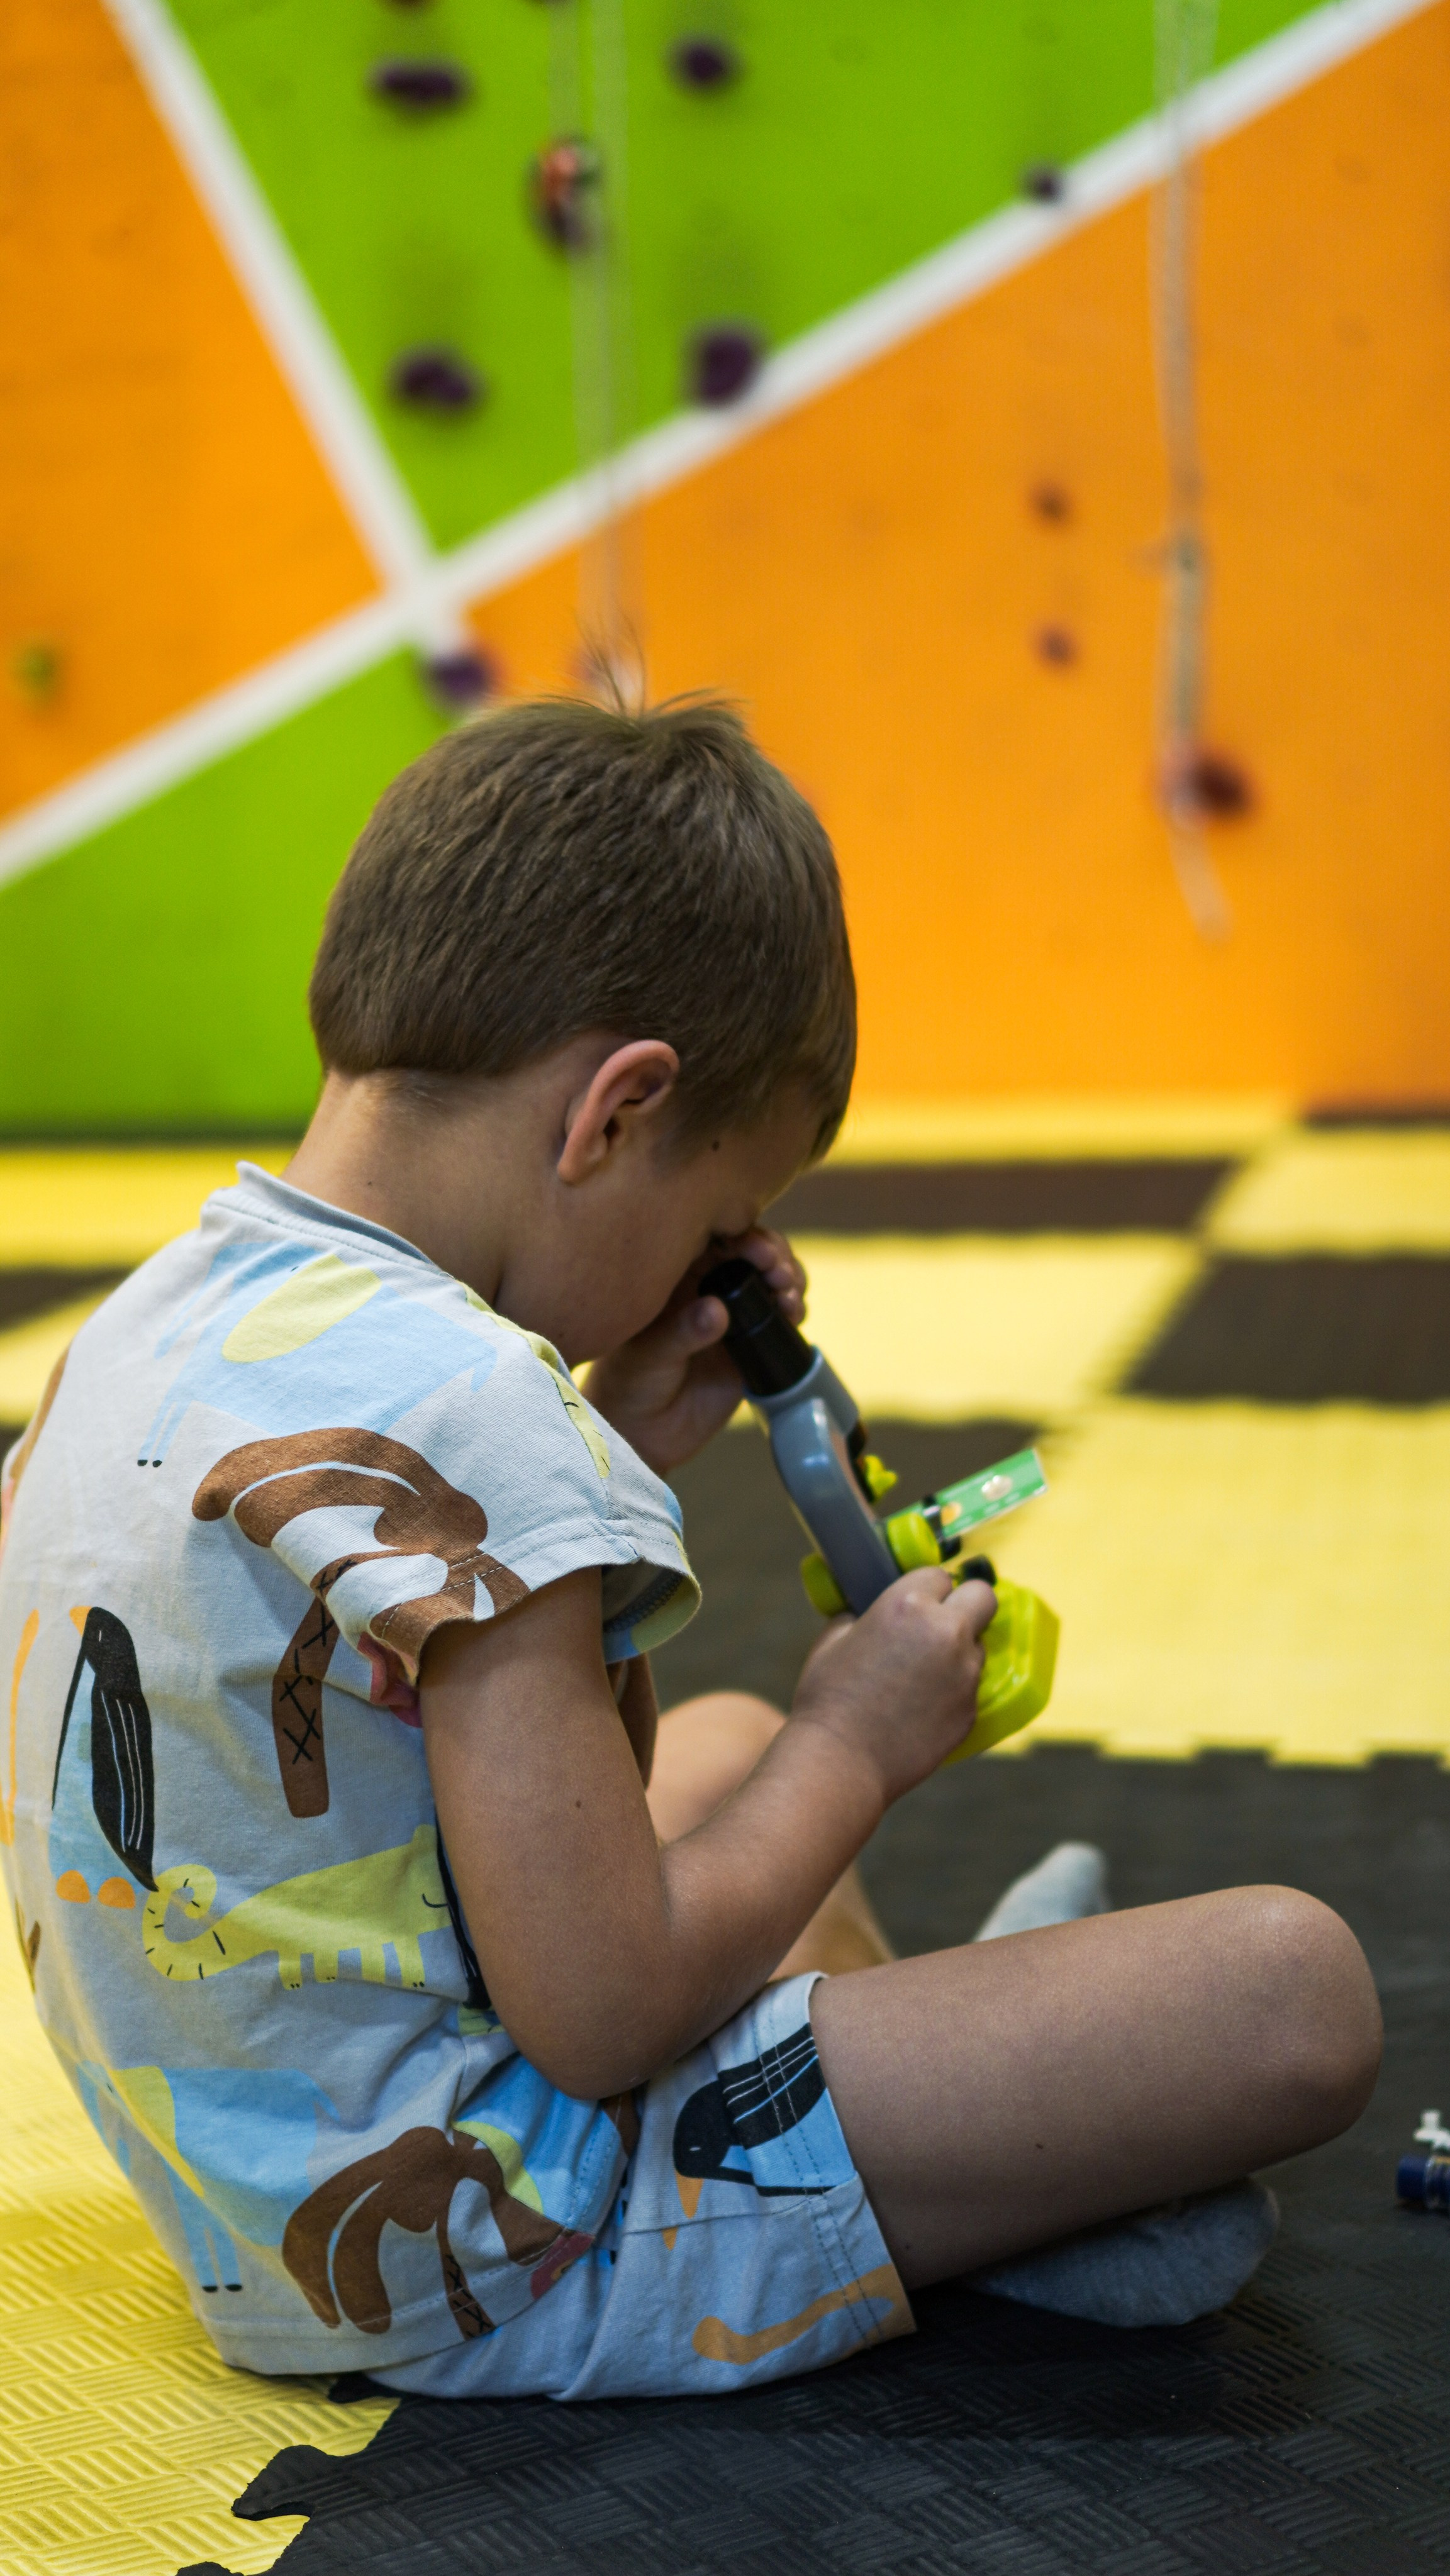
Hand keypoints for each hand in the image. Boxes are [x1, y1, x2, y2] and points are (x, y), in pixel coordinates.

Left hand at [582, 1227, 805, 1475]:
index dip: (740, 1234)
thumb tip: (717, 1310)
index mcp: (675, 1273)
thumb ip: (682, 1332)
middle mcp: (706, 1284)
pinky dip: (793, 1308)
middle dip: (772, 1252)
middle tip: (778, 1271)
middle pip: (749, 1250)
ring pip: (770, 1278)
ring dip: (789, 1277)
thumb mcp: (647, 1355)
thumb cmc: (629, 1383)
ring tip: (788, 1292)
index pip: (711, 1236)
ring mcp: (733, 1312)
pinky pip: (780, 1316)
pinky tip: (794, 1313)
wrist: (643, 1433)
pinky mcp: (753, 1341)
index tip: (758, 1249)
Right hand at [790, 1568, 997, 1806]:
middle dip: (966, 1603)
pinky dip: (954, 1687)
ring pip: (978, 1645)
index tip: (916, 1601)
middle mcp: (946, 1632)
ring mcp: (965, 1673)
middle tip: (942, 1621)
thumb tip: (873, 1608)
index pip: (939, 1574)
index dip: (927, 1587)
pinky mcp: (971, 1709)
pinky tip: (922, 1704)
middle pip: (983, 1597)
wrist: (842, 1761)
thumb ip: (862, 1613)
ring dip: (959, 1649)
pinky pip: (971, 1685)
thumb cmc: (828, 1698)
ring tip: (922, 1673)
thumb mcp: (833, 1638)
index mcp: (908, 1605)